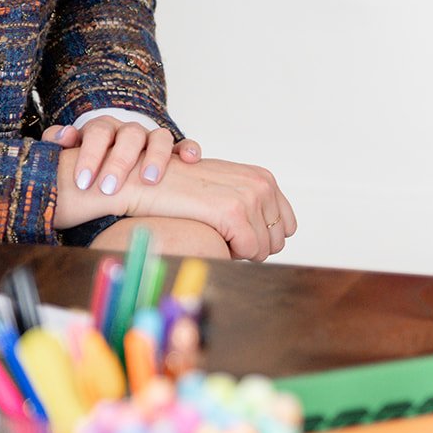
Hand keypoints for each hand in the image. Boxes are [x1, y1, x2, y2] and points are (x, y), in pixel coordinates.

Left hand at [45, 119, 200, 194]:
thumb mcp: (70, 153)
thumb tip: (62, 136)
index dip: (91, 155)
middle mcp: (130, 131)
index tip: (82, 182)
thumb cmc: (88, 164)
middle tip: (108, 188)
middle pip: (130, 135)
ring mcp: (152, 140)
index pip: (99, 132)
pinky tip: (190, 161)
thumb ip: (60, 141)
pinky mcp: (173, 151)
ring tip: (149, 180)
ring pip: (160, 137)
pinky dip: (190, 149)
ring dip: (155, 156)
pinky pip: (185, 145)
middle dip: (119, 162)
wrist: (108, 166)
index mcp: (104, 129)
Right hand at [126, 156, 296, 261]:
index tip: (239, 237)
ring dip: (241, 251)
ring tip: (216, 236)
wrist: (146, 181)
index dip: (263, 238)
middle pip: (277, 240)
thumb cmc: (182, 190)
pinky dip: (233, 255)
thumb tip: (273, 241)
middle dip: (252, 246)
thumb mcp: (226, 189)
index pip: (287, 224)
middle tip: (224, 238)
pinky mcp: (233, 213)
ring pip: (264, 248)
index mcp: (264, 178)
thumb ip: (251, 205)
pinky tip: (213, 240)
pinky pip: (250, 251)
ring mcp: (250, 197)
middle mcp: (262, 184)